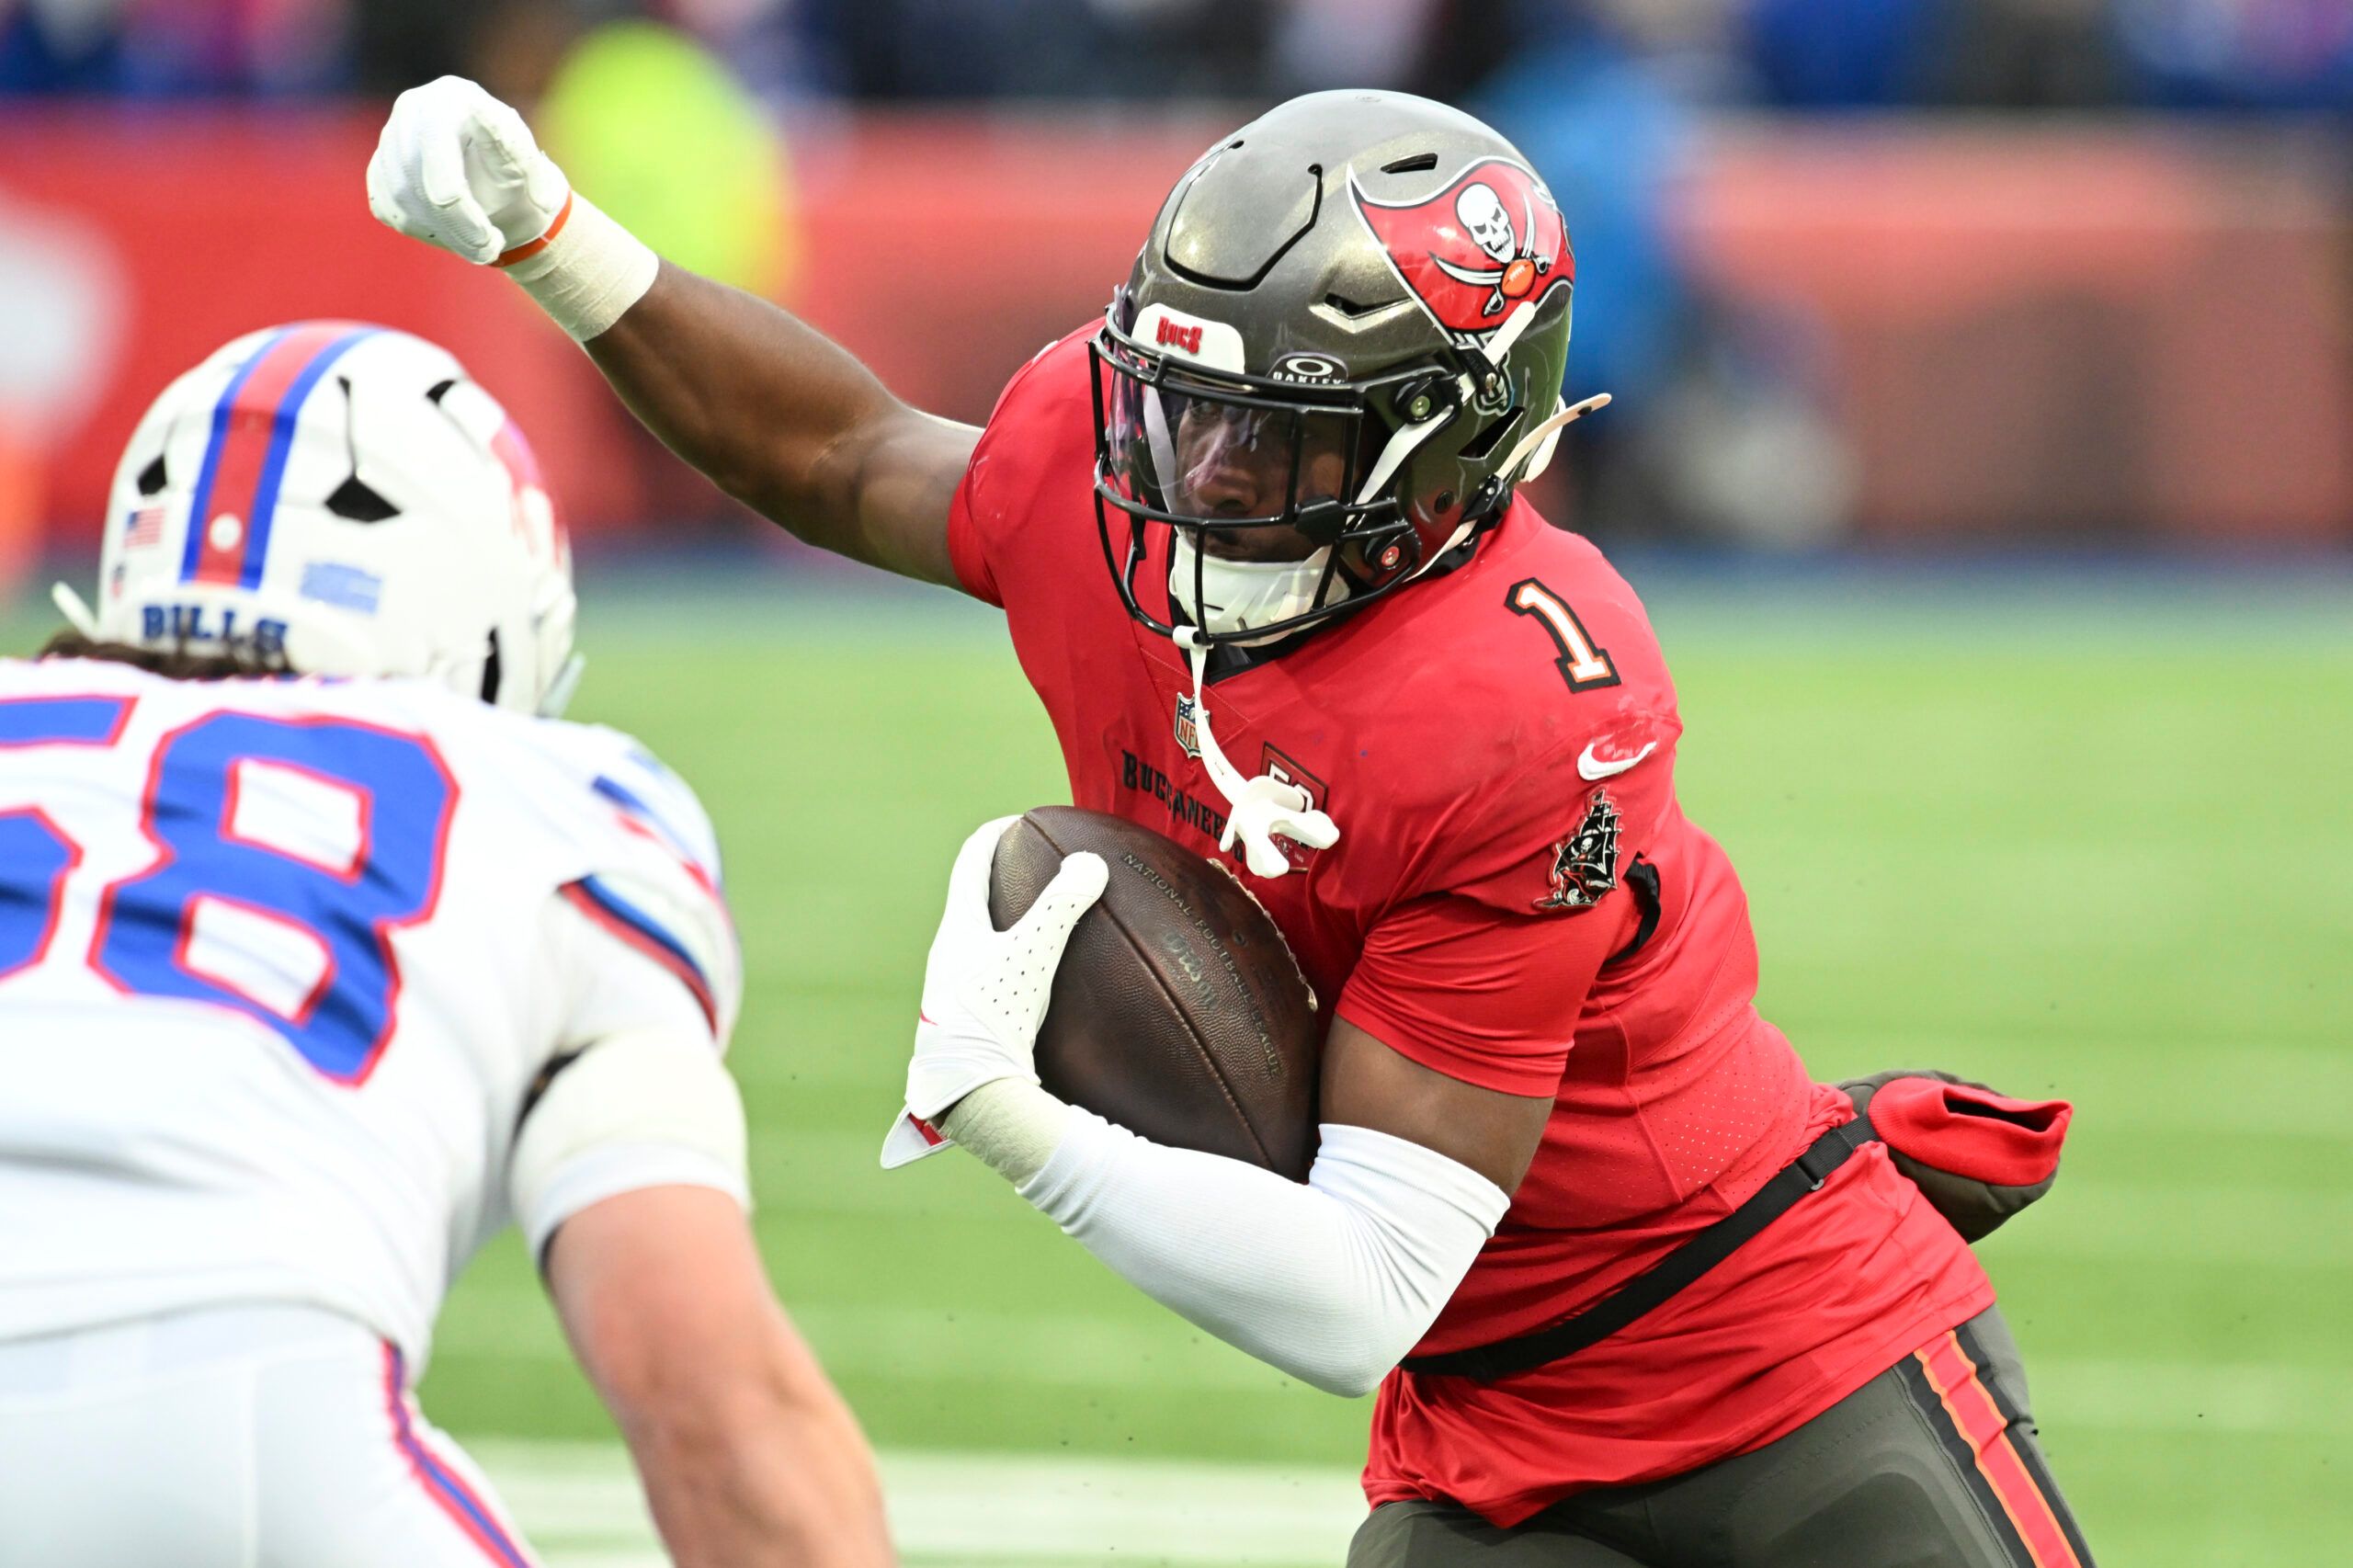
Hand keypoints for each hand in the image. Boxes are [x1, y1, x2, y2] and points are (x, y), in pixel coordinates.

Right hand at [367, 76, 570, 264]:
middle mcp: (412, 109)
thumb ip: (525, 165)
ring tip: (480, 247)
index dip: (463, 206)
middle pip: (416, 177)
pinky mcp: (380, 168)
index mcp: (450, 97)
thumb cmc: (515, 170)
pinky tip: (454, 231)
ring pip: (401, 197)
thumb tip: (524, 171)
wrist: (499, 185)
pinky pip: (388, 207)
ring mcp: (389, 137)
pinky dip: (423, 228)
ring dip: (442, 232)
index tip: (492, 241)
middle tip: (489, 252)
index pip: (438, 149)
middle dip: (455, 225)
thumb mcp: (528, 165)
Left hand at [882, 817, 1106, 1166]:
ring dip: (1009, 926)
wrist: (970, 1092)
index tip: (1020, 820)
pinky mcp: (967, 1026)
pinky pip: (992, 978)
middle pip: (972, 901)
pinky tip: (1045, 985)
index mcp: (956, 930)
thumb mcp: (1033, 953)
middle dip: (1003, 879)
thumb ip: (1062, 906)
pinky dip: (1017, 965)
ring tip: (1047, 925)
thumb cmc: (994, 1016)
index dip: (995, 834)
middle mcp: (947, 958)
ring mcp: (953, 994)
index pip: (970, 862)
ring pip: (981, 943)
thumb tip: (1090, 862)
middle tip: (1039, 868)